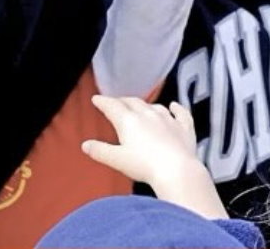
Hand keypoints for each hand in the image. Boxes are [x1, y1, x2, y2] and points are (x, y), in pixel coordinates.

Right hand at [83, 96, 227, 219]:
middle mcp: (148, 114)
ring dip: (145, 105)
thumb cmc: (145, 166)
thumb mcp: (117, 160)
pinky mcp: (184, 127)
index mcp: (129, 121)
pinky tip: (175, 106)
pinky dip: (177, 108)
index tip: (97, 99)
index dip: (103, 101)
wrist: (177, 170)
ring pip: (154, 106)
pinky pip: (181, 113)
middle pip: (133, 102)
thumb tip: (85, 145)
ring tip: (141, 107)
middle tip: (116, 103)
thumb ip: (100, 151)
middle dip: (123, 101)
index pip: (113, 106)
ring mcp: (168, 119)